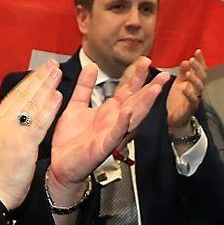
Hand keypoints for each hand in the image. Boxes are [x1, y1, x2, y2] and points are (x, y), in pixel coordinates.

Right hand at [0, 61, 63, 209]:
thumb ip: (3, 131)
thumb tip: (11, 120)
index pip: (13, 98)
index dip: (27, 83)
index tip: (39, 72)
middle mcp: (1, 124)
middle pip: (22, 96)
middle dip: (39, 79)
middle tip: (52, 65)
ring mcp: (11, 133)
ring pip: (31, 105)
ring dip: (46, 87)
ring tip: (58, 73)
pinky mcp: (22, 144)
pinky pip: (38, 122)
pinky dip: (48, 108)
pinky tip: (58, 97)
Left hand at [49, 57, 167, 190]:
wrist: (60, 164)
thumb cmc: (71, 139)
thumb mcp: (76, 106)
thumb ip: (85, 86)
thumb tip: (91, 65)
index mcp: (110, 111)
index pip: (127, 90)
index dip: (137, 76)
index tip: (146, 60)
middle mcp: (115, 121)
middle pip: (136, 101)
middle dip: (150, 87)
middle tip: (163, 73)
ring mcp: (112, 133)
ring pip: (133, 116)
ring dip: (144, 103)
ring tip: (154, 89)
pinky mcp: (104, 146)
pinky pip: (115, 133)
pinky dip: (123, 123)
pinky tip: (128, 112)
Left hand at [166, 49, 206, 133]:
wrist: (175, 119)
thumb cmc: (178, 100)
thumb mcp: (179, 84)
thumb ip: (183, 73)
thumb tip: (186, 60)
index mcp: (194, 83)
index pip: (200, 70)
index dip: (200, 61)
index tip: (198, 51)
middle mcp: (197, 90)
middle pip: (202, 77)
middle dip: (198, 68)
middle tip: (192, 59)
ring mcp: (195, 99)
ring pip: (199, 88)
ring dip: (194, 79)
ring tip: (188, 73)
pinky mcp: (190, 108)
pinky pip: (192, 101)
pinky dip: (189, 94)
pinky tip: (185, 88)